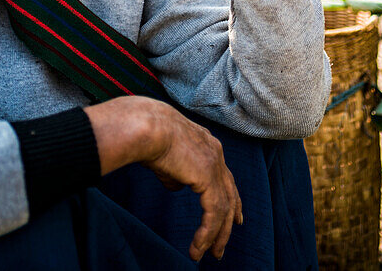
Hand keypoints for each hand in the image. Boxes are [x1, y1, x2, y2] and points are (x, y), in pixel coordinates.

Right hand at [84, 97, 243, 260]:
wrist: (146, 126)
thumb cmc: (147, 135)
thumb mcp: (164, 156)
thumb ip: (174, 173)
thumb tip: (177, 187)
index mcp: (207, 144)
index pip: (224, 176)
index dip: (230, 198)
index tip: (235, 217)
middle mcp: (216, 153)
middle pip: (230, 193)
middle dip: (228, 221)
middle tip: (221, 245)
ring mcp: (215, 164)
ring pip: (224, 207)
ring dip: (216, 234)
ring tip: (208, 254)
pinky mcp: (209, 178)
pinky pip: (214, 213)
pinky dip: (207, 233)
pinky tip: (198, 247)